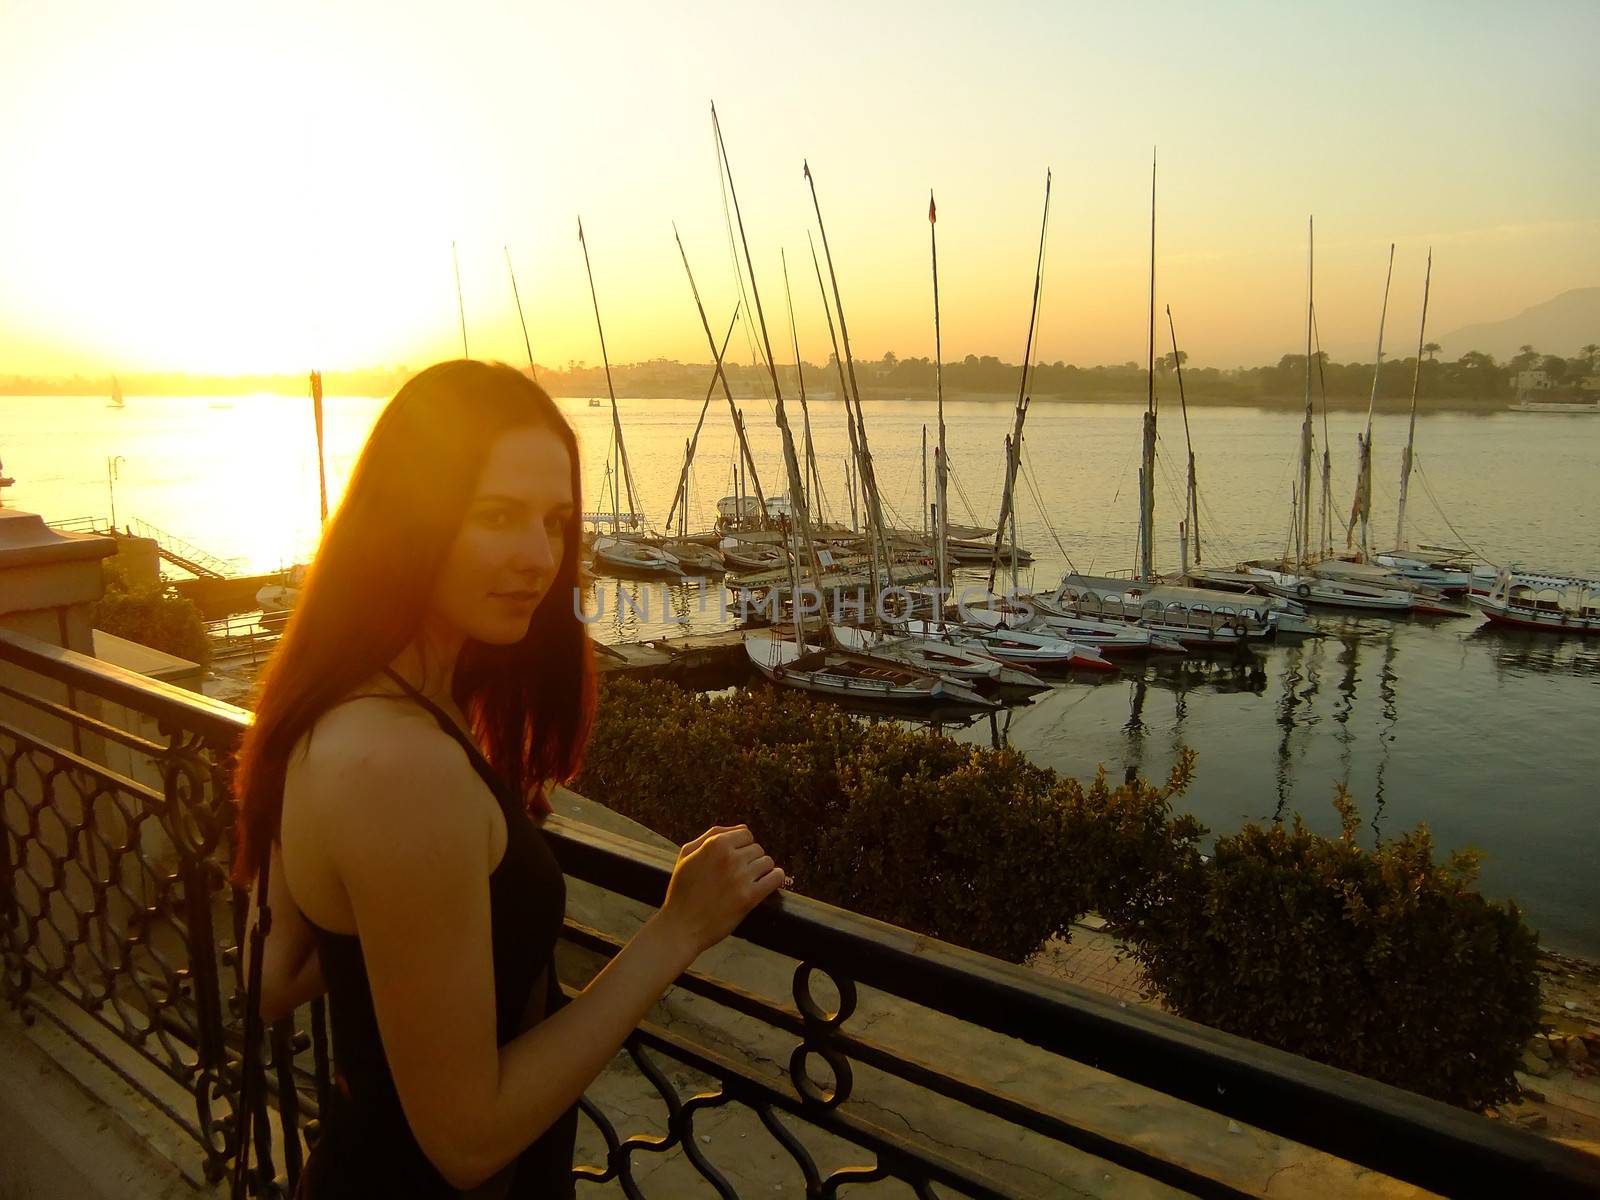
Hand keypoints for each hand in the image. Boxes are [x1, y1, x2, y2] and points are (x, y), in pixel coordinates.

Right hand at [656, 825, 784, 962]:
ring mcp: (741, 877)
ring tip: (750, 881)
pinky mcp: (749, 897)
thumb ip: (713, 835)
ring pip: (767, 862)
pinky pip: (776, 878)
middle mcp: (730, 857)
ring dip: (762, 870)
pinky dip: (776, 878)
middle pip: (757, 849)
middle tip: (739, 875)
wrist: (680, 926)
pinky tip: (770, 882)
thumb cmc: (682, 890)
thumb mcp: (687, 854)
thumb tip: (743, 827)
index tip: (736, 859)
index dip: (742, 846)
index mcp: (715, 844)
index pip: (746, 834)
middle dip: (750, 860)